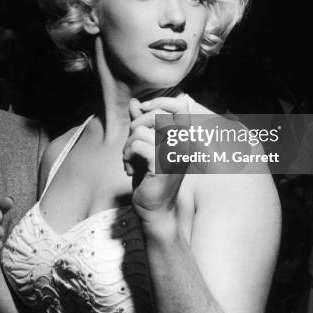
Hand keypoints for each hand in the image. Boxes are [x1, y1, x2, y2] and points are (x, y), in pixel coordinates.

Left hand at [124, 96, 190, 229]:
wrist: (155, 210)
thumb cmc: (151, 178)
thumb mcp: (145, 146)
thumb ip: (142, 123)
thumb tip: (135, 102)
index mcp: (184, 137)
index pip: (180, 105)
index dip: (160, 102)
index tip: (142, 110)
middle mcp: (184, 143)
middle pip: (155, 114)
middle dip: (136, 125)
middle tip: (132, 145)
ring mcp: (175, 154)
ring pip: (141, 131)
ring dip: (128, 145)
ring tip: (130, 161)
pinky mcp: (162, 165)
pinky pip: (137, 145)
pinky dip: (127, 155)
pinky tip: (131, 170)